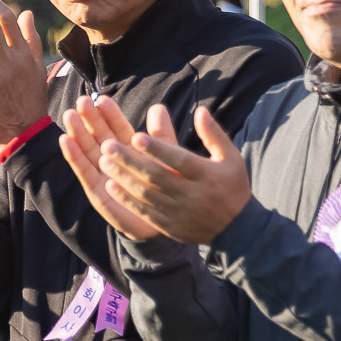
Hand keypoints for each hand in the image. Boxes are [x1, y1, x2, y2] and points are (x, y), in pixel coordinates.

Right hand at [60, 96, 161, 240]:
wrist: (165, 223)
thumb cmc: (168, 189)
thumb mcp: (168, 159)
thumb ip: (161, 135)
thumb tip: (158, 107)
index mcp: (130, 150)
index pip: (118, 128)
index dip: (110, 114)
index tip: (103, 99)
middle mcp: (114, 160)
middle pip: (99, 136)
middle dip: (90, 119)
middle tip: (82, 101)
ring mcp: (103, 175)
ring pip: (88, 150)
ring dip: (77, 133)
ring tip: (70, 115)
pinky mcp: (96, 192)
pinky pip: (84, 172)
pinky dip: (74, 156)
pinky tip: (65, 141)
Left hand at [77, 99, 251, 244]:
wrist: (237, 230)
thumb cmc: (232, 187)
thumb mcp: (231, 158)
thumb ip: (214, 134)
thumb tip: (200, 110)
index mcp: (206, 175)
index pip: (179, 160)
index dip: (157, 149)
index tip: (136, 136)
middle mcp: (191, 194)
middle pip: (157, 176)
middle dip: (130, 161)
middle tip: (107, 145)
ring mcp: (179, 212)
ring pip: (146, 194)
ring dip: (123, 177)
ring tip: (103, 161)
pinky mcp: (169, 226)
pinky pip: (144, 212)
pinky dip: (126, 200)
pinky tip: (110, 186)